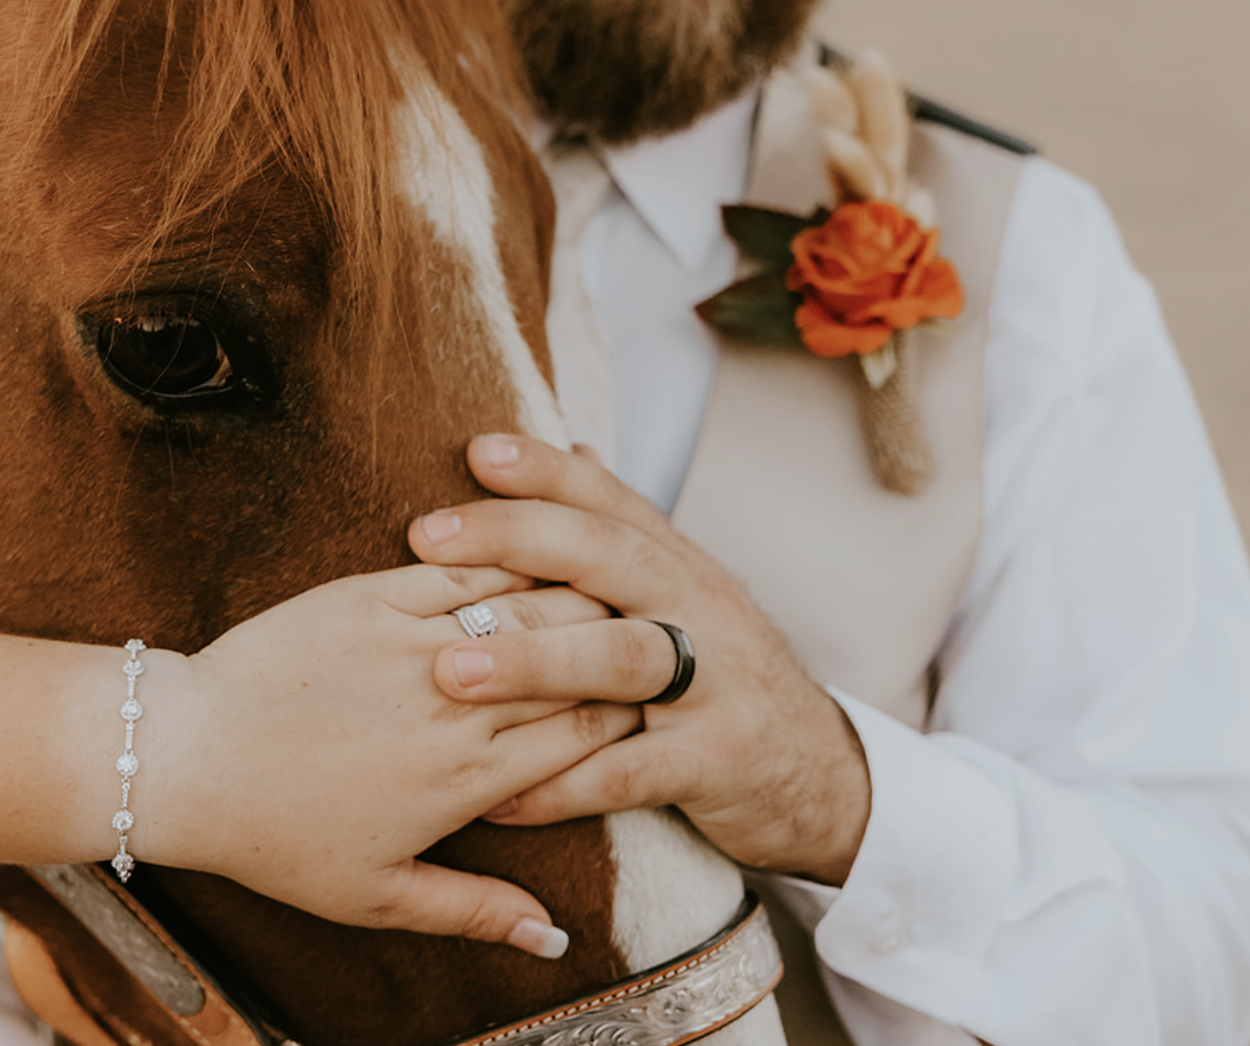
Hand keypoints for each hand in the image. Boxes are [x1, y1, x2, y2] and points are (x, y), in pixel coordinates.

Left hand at [130, 564, 629, 956]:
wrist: (187, 758)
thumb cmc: (275, 835)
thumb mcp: (377, 895)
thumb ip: (476, 911)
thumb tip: (555, 941)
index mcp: (470, 779)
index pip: (586, 733)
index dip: (627, 714)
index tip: (646, 704)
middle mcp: (457, 705)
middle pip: (574, 666)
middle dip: (618, 652)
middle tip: (646, 637)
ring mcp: (417, 642)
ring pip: (534, 604)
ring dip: (580, 595)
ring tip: (610, 588)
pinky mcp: (374, 595)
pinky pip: (468, 567)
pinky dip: (513, 557)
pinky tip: (540, 550)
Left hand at [407, 435, 871, 885]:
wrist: (822, 774)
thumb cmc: (725, 678)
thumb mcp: (685, 597)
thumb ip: (627, 533)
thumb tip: (574, 447)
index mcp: (679, 565)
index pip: (609, 500)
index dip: (544, 470)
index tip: (473, 451)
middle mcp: (700, 609)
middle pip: (608, 556)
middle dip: (516, 540)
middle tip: (427, 542)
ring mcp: (716, 684)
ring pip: (620, 658)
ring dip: (531, 662)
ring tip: (449, 670)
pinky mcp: (717, 761)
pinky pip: (629, 773)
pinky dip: (559, 787)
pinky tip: (493, 801)